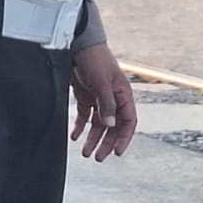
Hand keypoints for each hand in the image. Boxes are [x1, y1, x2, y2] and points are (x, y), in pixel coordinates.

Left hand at [69, 42, 136, 162]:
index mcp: (123, 94)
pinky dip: (80, 126)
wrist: (78, 44)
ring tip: (85, 152)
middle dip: (106, 142)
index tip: (116, 152)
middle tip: (98, 157)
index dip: (124, 137)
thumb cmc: (95, 59)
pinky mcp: (85, 95)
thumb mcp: (102, 82)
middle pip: (113, 126)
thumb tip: (110, 126)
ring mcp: (99, 97)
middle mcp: (112, 97)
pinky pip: (85, 115)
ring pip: (99, 123)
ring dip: (93, 138)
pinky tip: (74, 136)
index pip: (128, 121)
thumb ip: (106, 104)